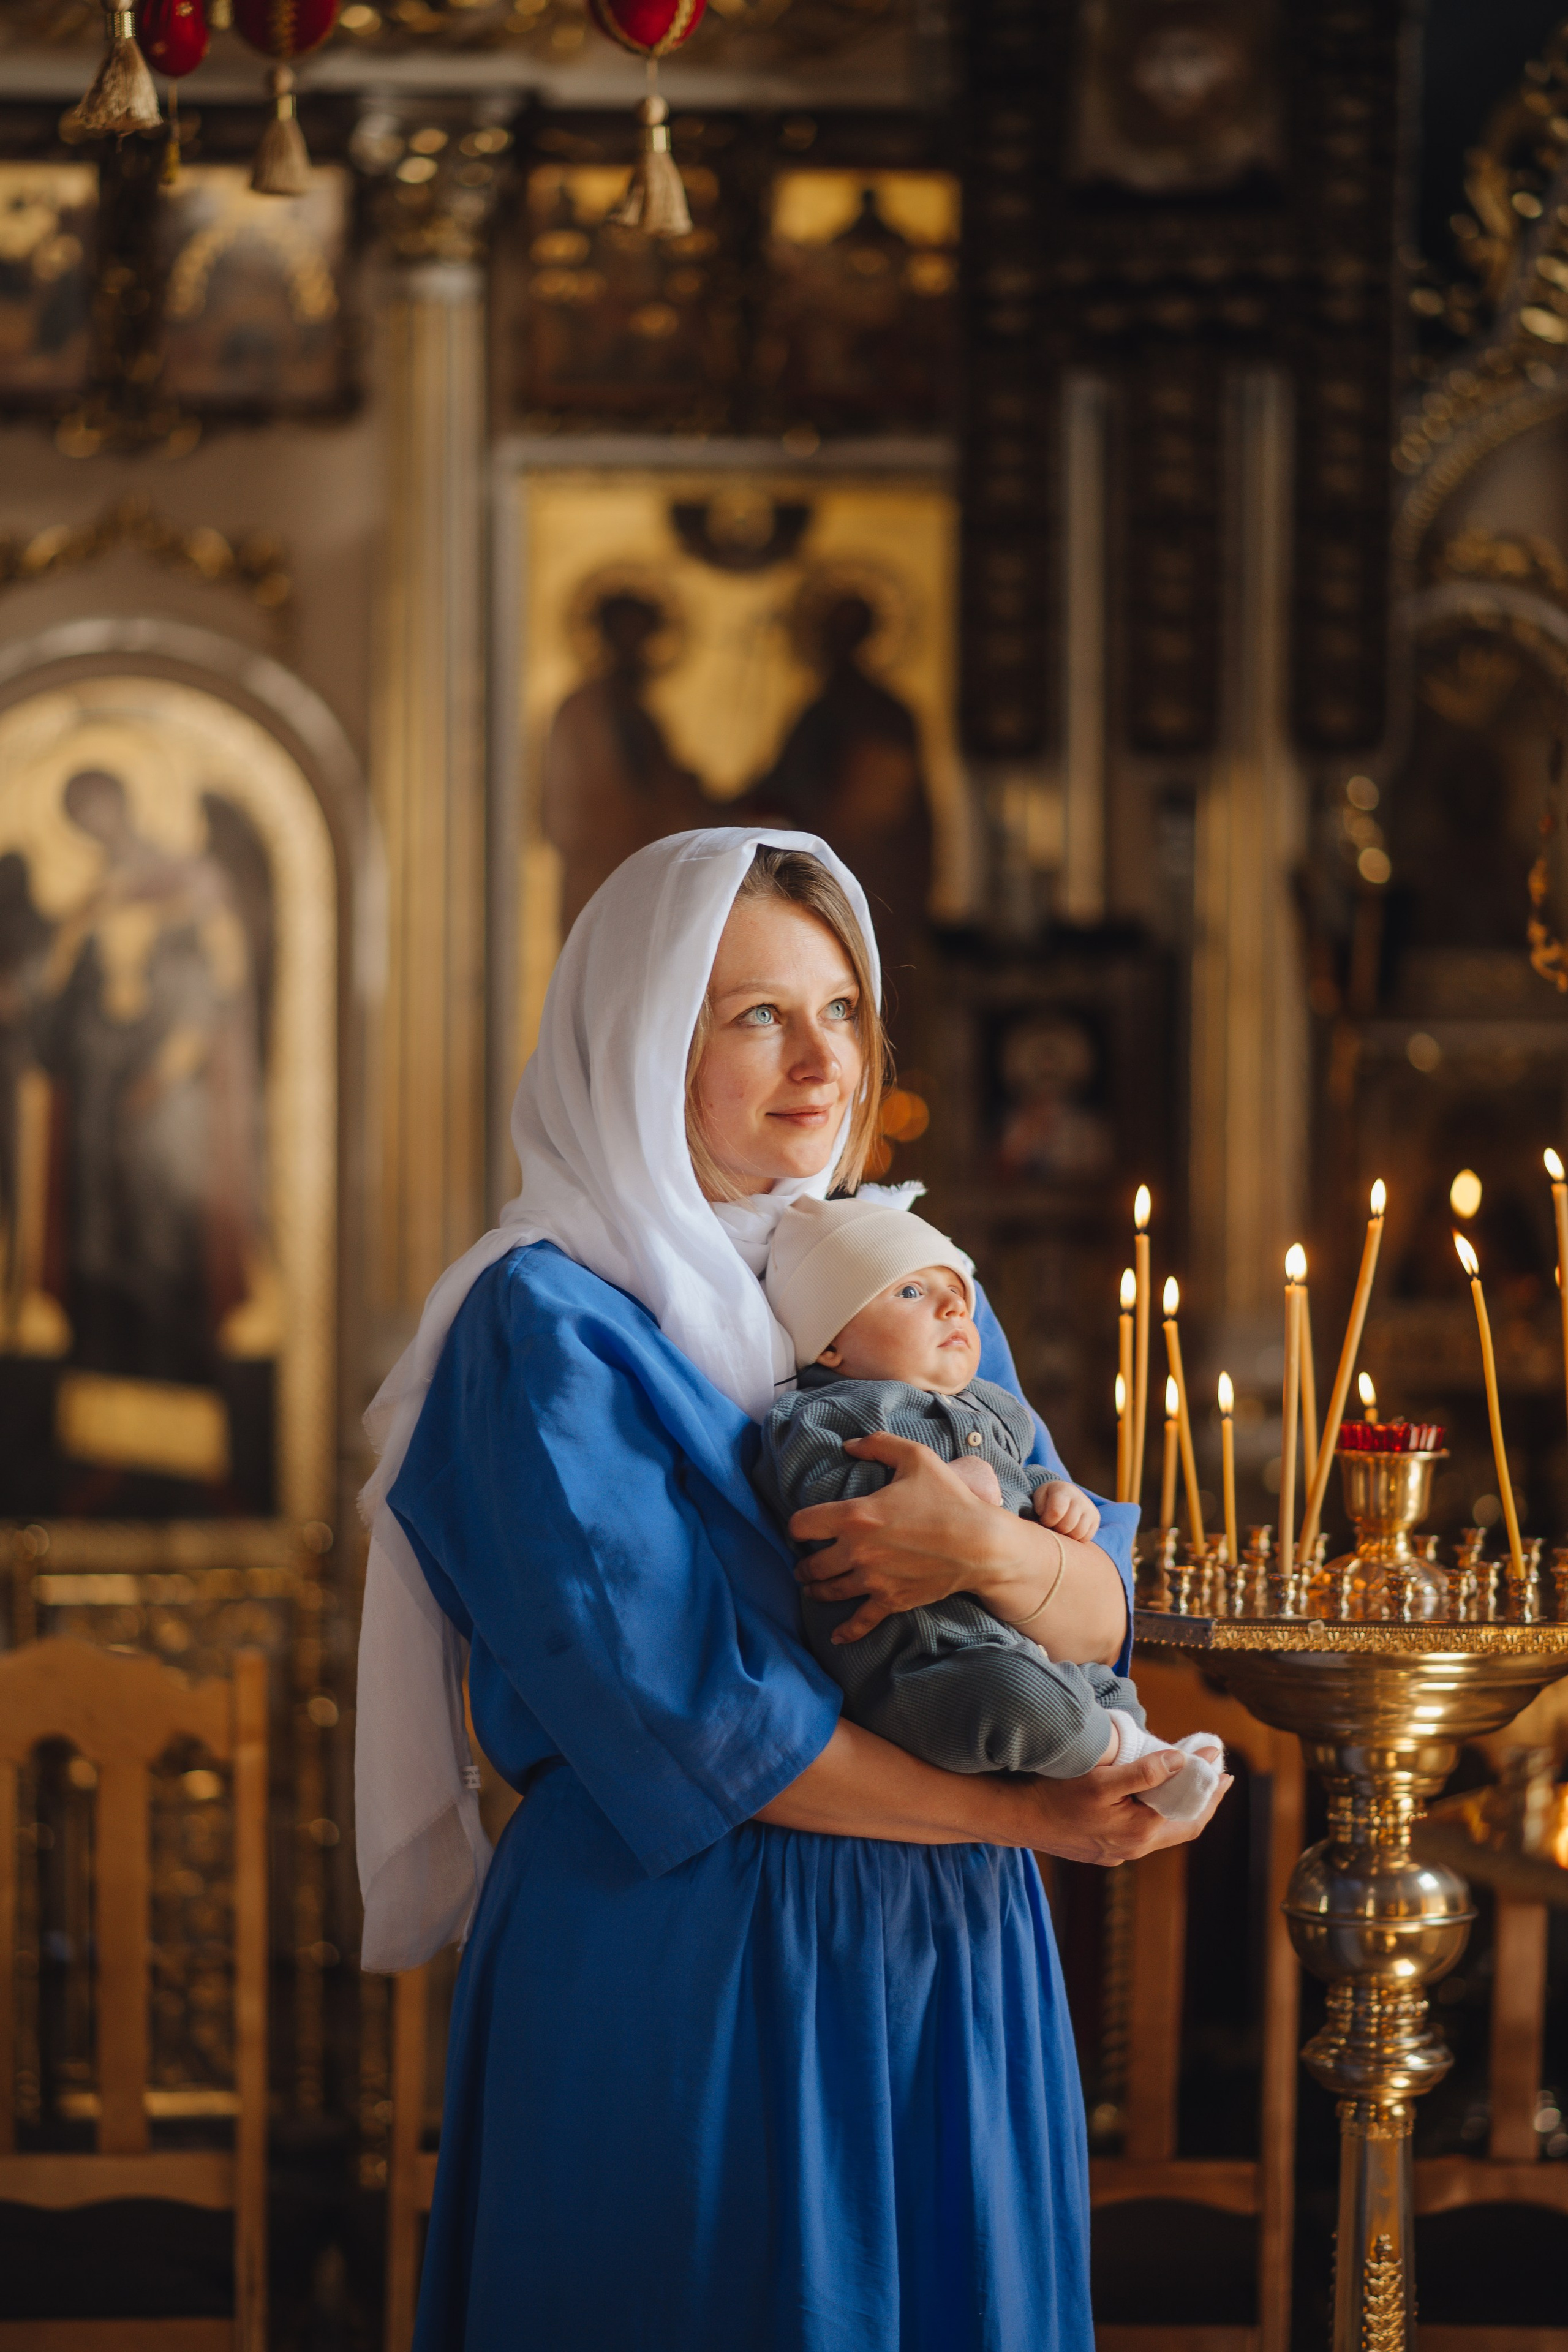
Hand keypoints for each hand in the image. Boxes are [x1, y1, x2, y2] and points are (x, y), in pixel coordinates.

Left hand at [791, 1433, 1011, 1643]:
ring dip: (816, 1590)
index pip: (803, 1524)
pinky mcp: (892, 1600)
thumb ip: (878, 1444)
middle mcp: (857, 1551)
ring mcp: (873, 1580)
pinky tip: (835, 1636)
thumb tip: (848, 1444)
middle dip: (803, 1563)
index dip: (796, 1526)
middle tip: (804, 1562)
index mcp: (856, 1515)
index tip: (800, 1528)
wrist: (981, 1544)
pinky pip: (861, 1621)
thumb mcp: (916, 1458)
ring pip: (830, 1591)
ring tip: (812, 1587)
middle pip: (812, 1563)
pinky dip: (846, 1631)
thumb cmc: (949, 1498)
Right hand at [1023, 1749, 1232, 1864]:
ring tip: (1188, 1780)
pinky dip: (1157, 1812)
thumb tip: (1182, 1761)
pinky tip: (1151, 1796)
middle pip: (1182, 1825)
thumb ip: (1145, 1773)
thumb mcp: (1101, 1779)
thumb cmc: (1055, 1795)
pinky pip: (1144, 1831)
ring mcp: (1118, 1852)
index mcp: (1140, 1832)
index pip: (1191, 1813)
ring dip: (1179, 1805)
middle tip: (1214, 1772)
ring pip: (1163, 1830)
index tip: (1221, 1763)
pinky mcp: (1104, 1850)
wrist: (1016, 1818)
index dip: (1210, 1789)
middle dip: (1202, 1798)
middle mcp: (1134, 1848)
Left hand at [1033, 1480, 1099, 1541]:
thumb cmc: (1049, 1499)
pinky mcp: (1095, 1518)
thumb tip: (1047, 1519)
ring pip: (1078, 1533)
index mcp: (1063, 1490)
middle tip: (1053, 1525)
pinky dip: (1076, 1537)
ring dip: (1066, 1535)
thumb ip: (1039, 1507)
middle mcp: (1079, 1498)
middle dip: (1056, 1529)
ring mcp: (1089, 1508)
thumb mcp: (1039, 1497)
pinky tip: (1070, 1529)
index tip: (1044, 1520)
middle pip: (1067, 1525)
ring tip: (1061, 1528)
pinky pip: (1086, 1537)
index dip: (1047, 1521)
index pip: (1056, 1512)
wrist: (1065, 1494)